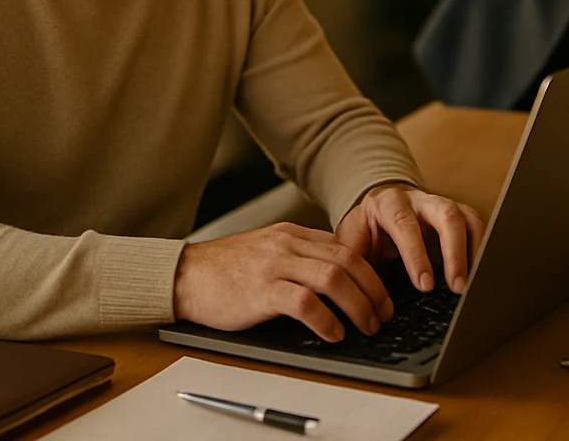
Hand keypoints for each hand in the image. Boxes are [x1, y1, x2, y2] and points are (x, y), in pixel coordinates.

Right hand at [172, 223, 393, 341]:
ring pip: (333, 278)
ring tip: (366, 325)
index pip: (345, 247)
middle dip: (374, 289)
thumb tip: (335, 278)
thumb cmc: (224, 269)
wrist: (185, 275)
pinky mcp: (262, 291)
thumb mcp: (266, 250)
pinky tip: (334, 333)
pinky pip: (306, 302)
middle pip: (348, 260)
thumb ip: (297, 256)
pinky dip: (327, 320)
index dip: (370, 272)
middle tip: (383, 313)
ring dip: (358, 305)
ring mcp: (275, 266)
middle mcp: (287, 245)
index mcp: (291, 234)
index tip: (380, 294)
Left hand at [336, 184, 485, 294]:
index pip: (404, 224)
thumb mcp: (350, 244)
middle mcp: (419, 201)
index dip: (416, 254)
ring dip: (474, 252)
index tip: (424, 285)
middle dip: (454, 252)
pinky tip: (480, 275)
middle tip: (457, 287)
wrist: (375, 212)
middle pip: (446, 214)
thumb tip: (356, 295)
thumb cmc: (365, 232)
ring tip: (473, 285)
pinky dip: (483, 250)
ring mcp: (441, 206)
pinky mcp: (457, 216)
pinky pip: (477, 227)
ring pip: (467, 218)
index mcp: (388, 204)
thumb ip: (351, 263)